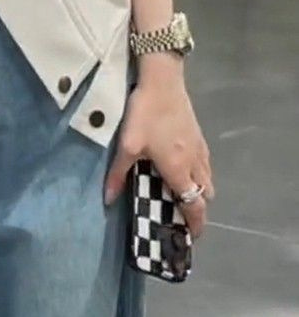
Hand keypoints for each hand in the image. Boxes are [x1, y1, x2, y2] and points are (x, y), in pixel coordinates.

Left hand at [105, 65, 213, 238]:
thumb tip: (108, 199)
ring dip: (200, 191)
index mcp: (178, 170)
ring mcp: (200, 148)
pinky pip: (205, 164)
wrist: (163, 80)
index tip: (192, 236)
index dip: (197, 223)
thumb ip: (118, 174)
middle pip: (206, 194)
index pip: (195, 204)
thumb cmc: (145, 114)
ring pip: (208, 179)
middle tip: (184, 217)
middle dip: (198, 209)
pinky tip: (184, 170)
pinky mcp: (199, 136)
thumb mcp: (127, 145)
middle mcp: (194, 163)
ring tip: (184, 196)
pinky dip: (200, 175)